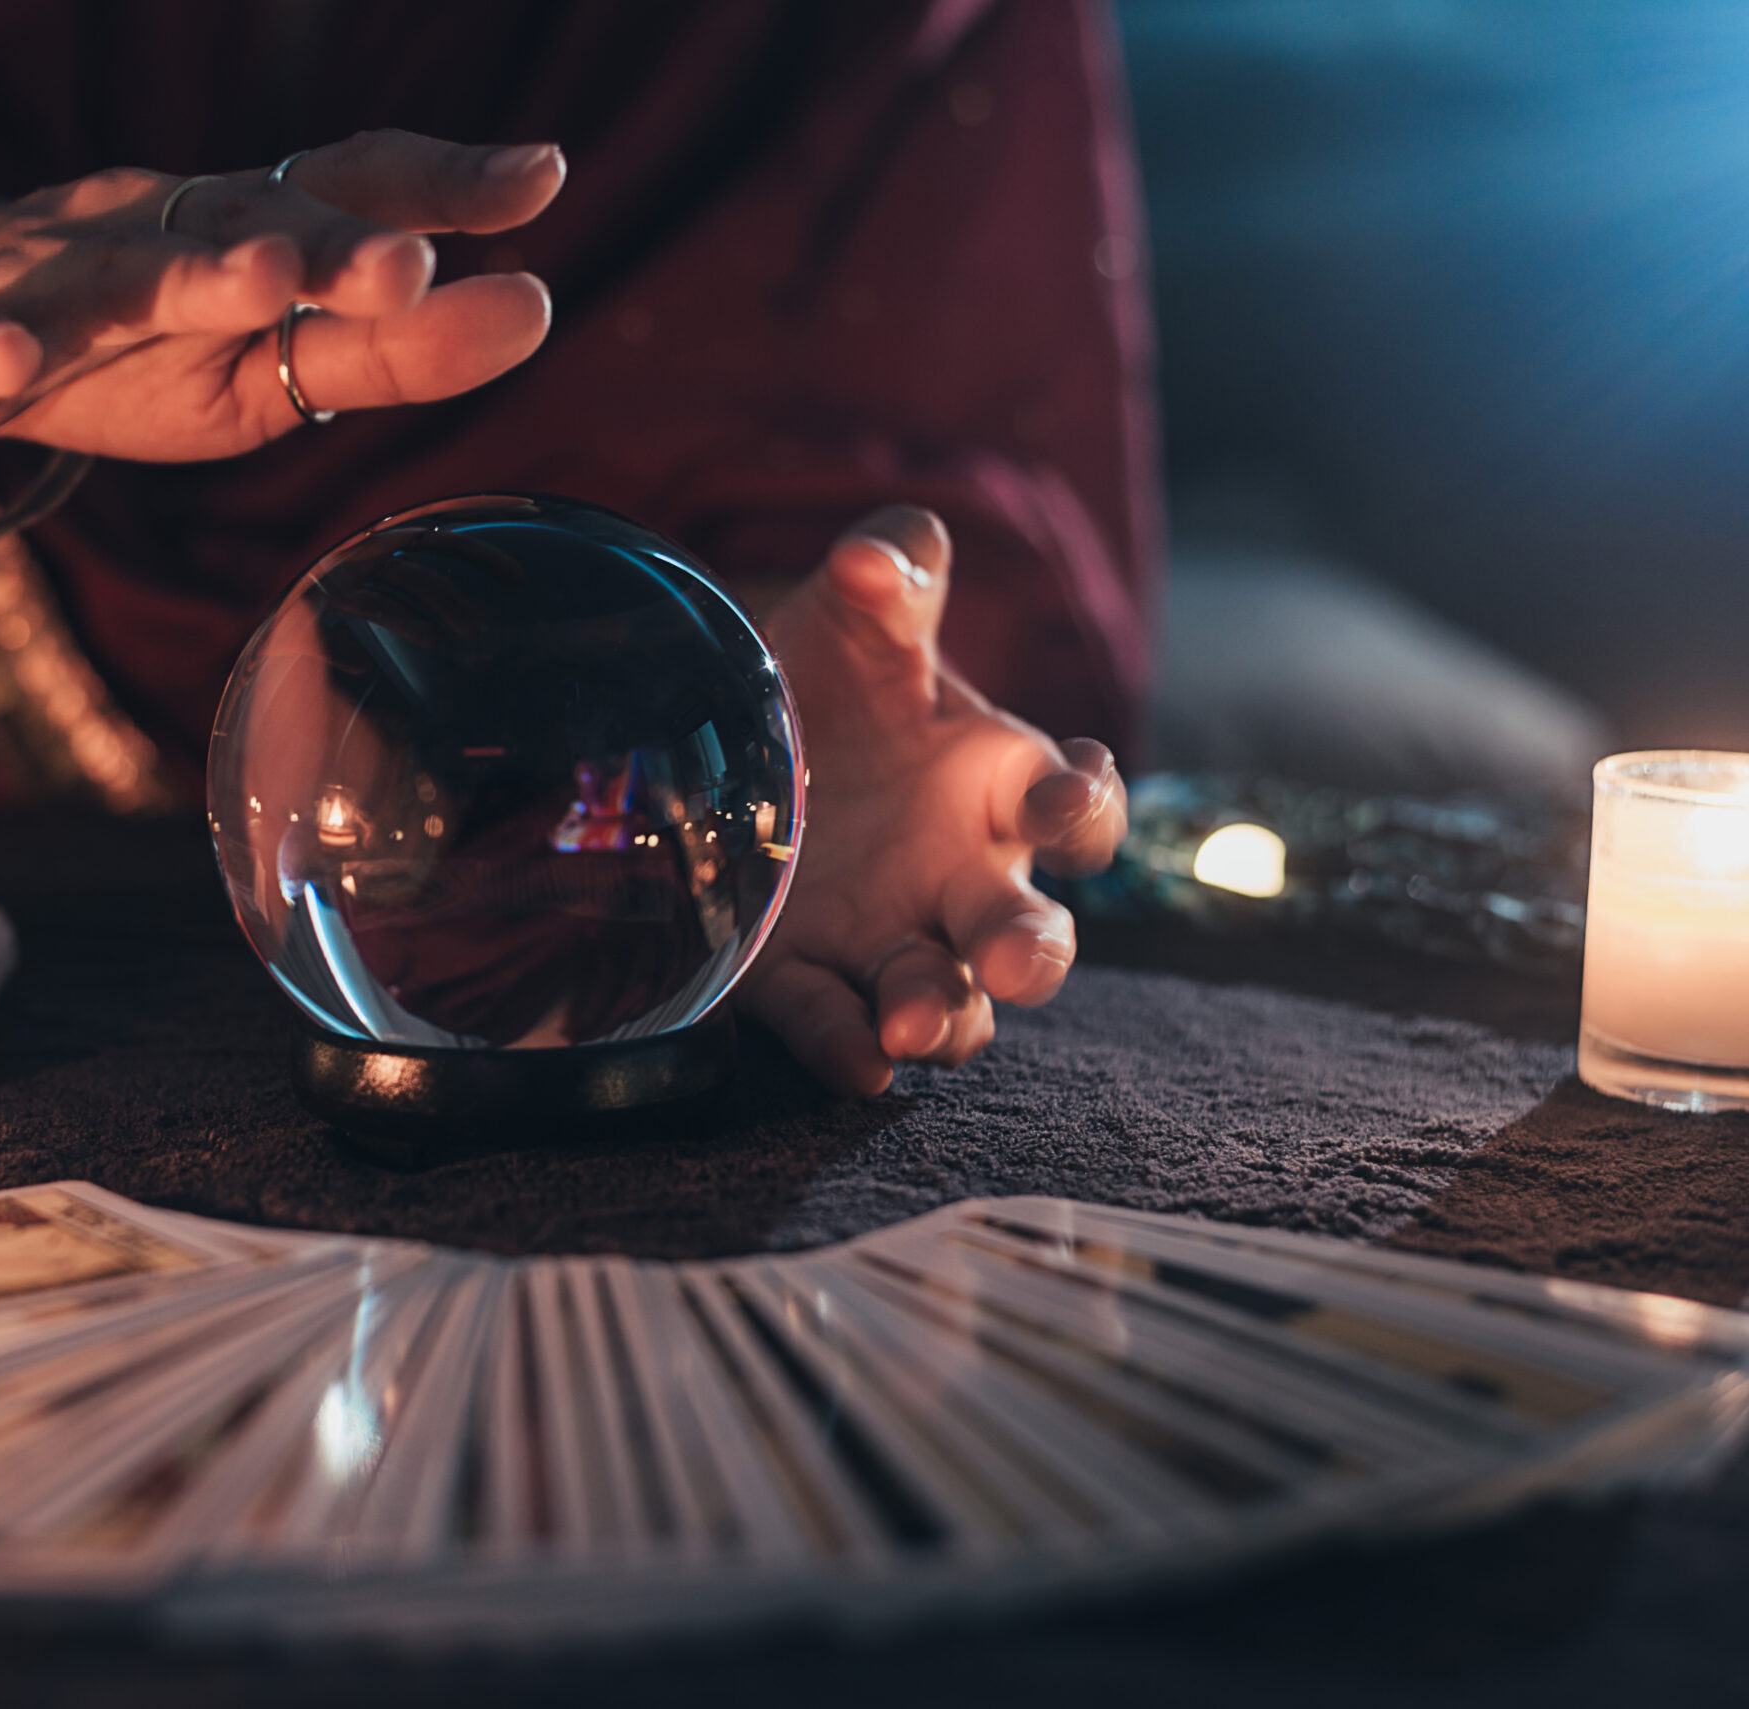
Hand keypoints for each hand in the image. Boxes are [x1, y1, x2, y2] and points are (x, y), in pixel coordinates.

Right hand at [0, 130, 563, 462]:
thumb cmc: (126, 349)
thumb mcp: (269, 362)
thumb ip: (392, 342)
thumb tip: (537, 303)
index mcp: (236, 233)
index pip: (346, 188)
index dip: (439, 183)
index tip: (541, 179)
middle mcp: (154, 235)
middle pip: (250, 228)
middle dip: (333, 243)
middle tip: (413, 261)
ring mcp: (50, 284)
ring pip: (121, 277)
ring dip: (193, 276)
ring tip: (265, 277)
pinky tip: (5, 363)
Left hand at [737, 506, 1127, 1093]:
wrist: (729, 738)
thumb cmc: (834, 677)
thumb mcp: (861, 617)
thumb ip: (893, 573)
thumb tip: (879, 554)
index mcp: (1003, 788)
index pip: (1079, 811)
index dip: (1085, 806)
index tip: (1067, 797)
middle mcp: (962, 879)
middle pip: (1023, 933)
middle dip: (1030, 953)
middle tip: (1018, 966)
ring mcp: (887, 939)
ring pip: (943, 999)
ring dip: (938, 1015)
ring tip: (909, 1023)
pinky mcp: (803, 979)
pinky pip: (834, 1024)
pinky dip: (845, 1046)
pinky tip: (853, 1062)